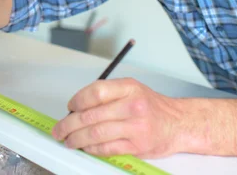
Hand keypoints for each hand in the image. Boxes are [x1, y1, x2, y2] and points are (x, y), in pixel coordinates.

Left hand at [52, 78, 183, 158]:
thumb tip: (77, 107)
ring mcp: (135, 127)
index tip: (70, 107)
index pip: (95, 91)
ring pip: (96, 133)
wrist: (178, 123)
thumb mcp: (131, 89)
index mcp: (129, 88)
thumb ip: (107, 95)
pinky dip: (92, 148)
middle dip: (69, 124)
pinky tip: (85, 146)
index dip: (77, 100)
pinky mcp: (137, 146)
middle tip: (59, 129)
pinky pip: (107, 148)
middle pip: (91, 115)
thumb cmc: (151, 106)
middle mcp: (132, 106)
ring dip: (76, 138)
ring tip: (68, 140)